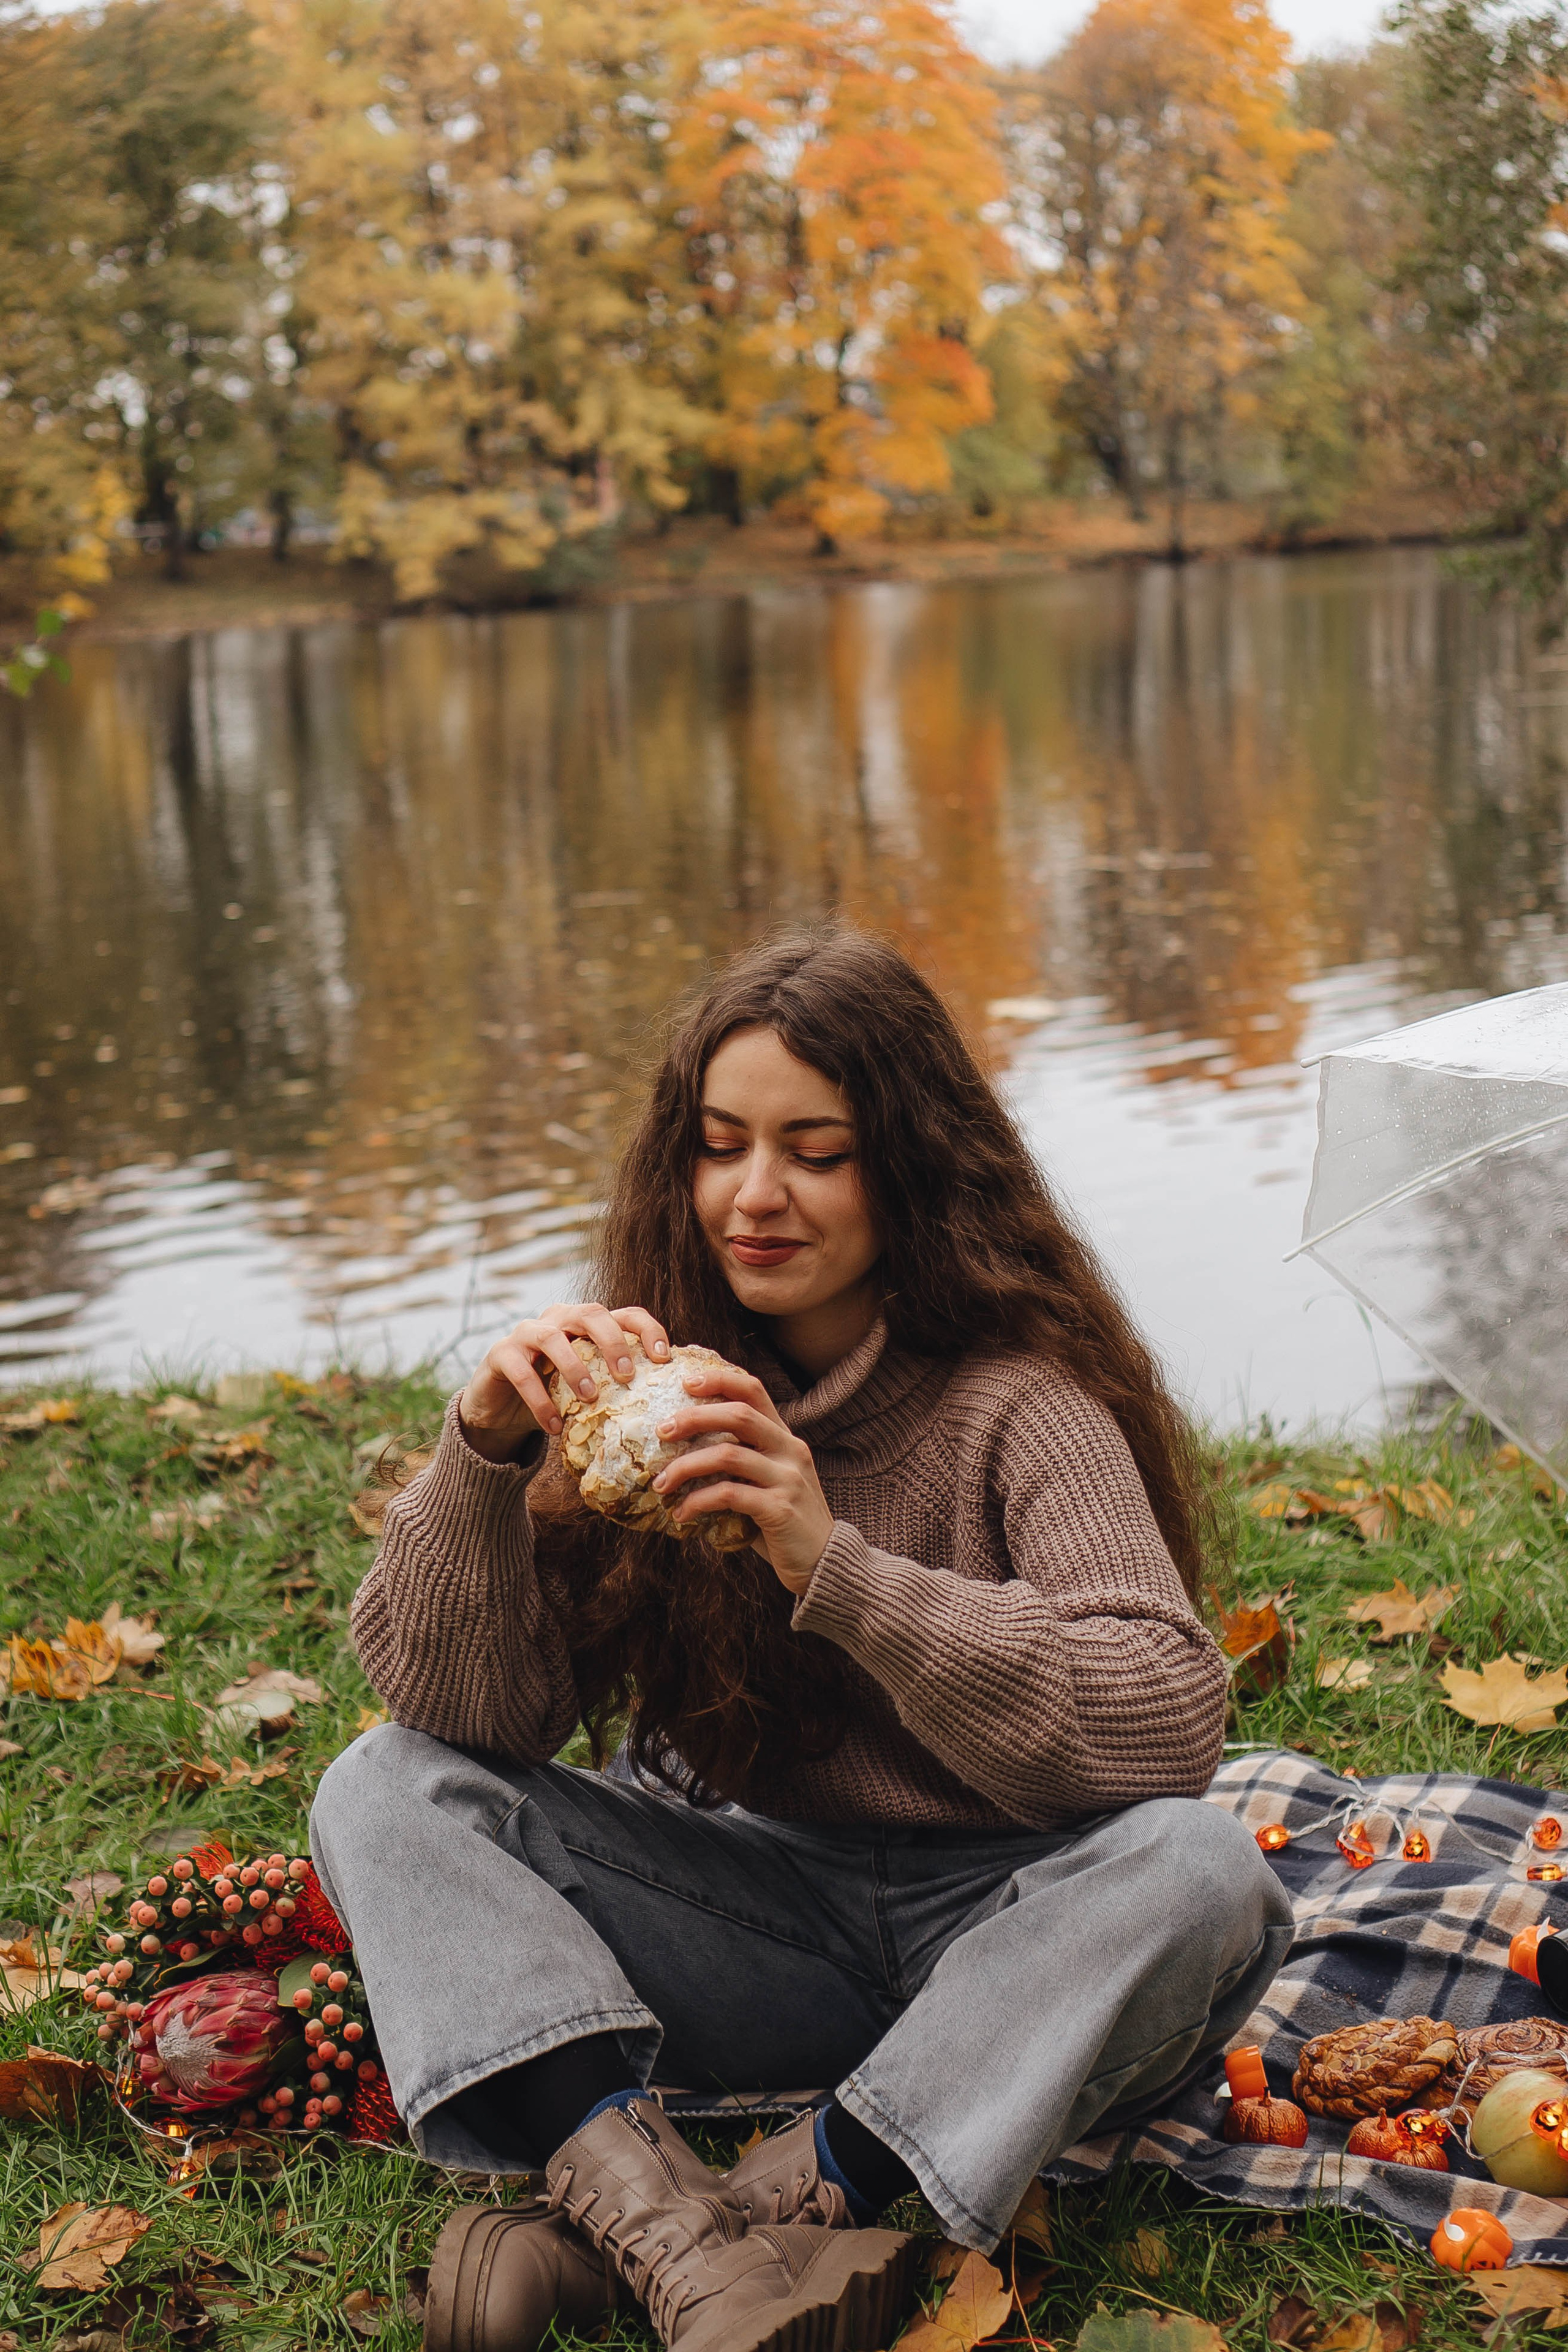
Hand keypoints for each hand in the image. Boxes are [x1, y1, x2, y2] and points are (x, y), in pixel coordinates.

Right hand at [458, 1302, 670, 1463]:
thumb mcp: (590, 1385)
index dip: (647, 1330)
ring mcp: (526, 1332)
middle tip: (627, 1375)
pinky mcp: (500, 1354)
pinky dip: (539, 1400)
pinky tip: (554, 1427)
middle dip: (612, 1342)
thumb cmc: (555, 1394)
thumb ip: (616, 1384)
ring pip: (552, 1337)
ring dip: (574, 1368)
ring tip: (590, 1398)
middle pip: (591, 1313)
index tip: (663, 1359)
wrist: (501, 1408)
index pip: (625, 1314)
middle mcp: (558, 1319)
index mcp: (587, 1323)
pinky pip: (521, 1372)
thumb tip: (666, 1406)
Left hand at [650, 1363, 835, 1595]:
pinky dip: (698, 1502)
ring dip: (687, 1467)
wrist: (823, 1564)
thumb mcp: (767, 1483)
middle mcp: (790, 1451)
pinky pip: (729, 1495)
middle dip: (694, 1418)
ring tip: (662, 1483)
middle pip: (739, 1415)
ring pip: (728, 1455)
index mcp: (785, 1439)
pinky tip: (681, 1515)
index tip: (686, 1382)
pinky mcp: (780, 1509)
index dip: (720, 1380)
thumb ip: (740, 1464)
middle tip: (661, 1431)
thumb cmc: (783, 1522)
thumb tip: (681, 1455)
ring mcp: (788, 1479)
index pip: (754, 1391)